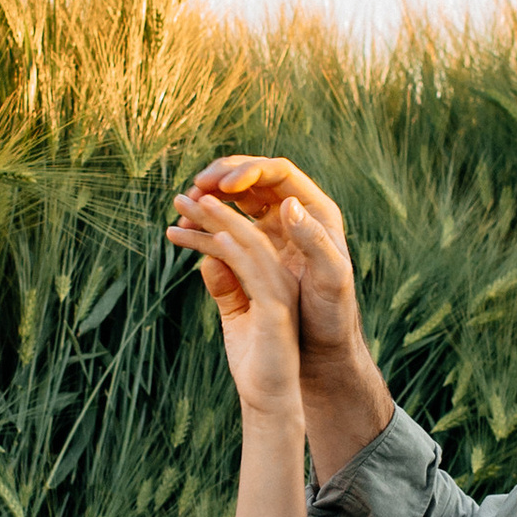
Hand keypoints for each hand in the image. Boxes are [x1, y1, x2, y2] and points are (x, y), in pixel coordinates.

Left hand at [168, 192, 302, 425]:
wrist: (272, 399)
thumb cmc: (254, 362)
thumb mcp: (235, 317)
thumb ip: (225, 287)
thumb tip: (206, 259)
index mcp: (271, 278)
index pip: (239, 239)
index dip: (210, 222)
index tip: (180, 211)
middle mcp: (279, 277)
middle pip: (244, 232)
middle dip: (210, 212)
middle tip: (179, 197)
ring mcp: (280, 290)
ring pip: (249, 243)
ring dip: (219, 220)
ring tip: (191, 202)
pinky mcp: (276, 306)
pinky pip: (254, 269)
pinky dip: (233, 249)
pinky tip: (213, 236)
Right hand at [179, 155, 357, 361]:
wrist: (325, 345)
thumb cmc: (334, 313)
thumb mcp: (331, 278)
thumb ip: (313, 240)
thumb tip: (287, 204)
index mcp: (315, 210)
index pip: (278, 172)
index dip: (248, 171)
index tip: (222, 184)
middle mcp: (293, 213)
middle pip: (251, 179)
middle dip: (220, 178)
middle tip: (195, 188)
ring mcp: (273, 229)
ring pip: (234, 201)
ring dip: (208, 201)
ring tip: (182, 208)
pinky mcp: (258, 250)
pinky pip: (226, 229)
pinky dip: (205, 228)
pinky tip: (182, 233)